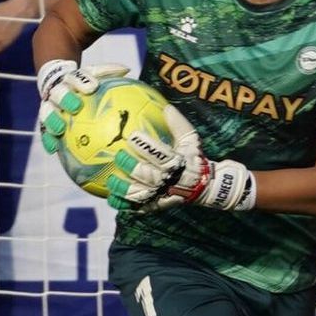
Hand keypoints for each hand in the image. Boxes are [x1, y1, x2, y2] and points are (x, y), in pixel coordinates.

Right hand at [37, 59, 129, 152]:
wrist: (56, 81)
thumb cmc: (82, 81)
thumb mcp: (93, 73)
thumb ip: (107, 72)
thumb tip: (127, 69)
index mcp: (69, 79)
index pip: (76, 77)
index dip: (82, 81)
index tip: (92, 87)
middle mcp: (57, 91)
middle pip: (59, 94)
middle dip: (66, 99)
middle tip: (76, 107)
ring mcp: (49, 106)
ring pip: (47, 112)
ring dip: (52, 120)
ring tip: (59, 130)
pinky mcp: (44, 121)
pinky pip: (44, 131)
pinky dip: (48, 139)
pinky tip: (53, 149)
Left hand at [108, 106, 255, 211]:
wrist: (204, 186)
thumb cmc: (193, 158)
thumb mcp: (191, 140)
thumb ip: (179, 125)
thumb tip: (167, 107)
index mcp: (176, 163)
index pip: (160, 154)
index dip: (145, 146)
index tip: (132, 136)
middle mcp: (168, 180)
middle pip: (146, 175)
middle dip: (130, 166)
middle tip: (118, 157)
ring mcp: (161, 195)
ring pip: (139, 194)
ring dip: (123, 188)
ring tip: (110, 180)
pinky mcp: (157, 206)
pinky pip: (139, 208)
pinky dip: (125, 205)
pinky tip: (112, 199)